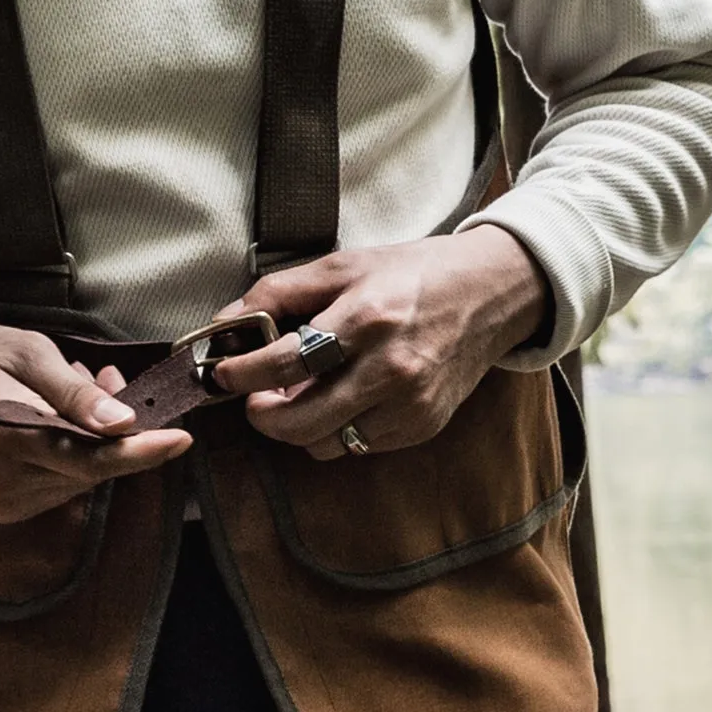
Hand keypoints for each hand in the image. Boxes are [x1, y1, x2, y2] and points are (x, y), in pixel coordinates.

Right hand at [0, 324, 191, 522]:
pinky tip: (59, 422)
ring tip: (73, 394)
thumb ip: (76, 393)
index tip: (180, 438)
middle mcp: (0, 481)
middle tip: (109, 380)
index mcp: (0, 435)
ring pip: (81, 478)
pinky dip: (75, 454)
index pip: (86, 456)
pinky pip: (63, 483)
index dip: (138, 452)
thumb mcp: (26, 353)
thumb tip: (125, 425)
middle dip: (117, 432)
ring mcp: (0, 501)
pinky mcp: (4, 508)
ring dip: (95, 442)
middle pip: (90, 470)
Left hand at [208, 224, 548, 460]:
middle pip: (302, 422)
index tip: (221, 374)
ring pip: (326, 444)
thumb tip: (226, 319)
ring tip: (296, 397)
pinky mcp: (423, 426)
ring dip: (298, 427)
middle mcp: (391, 368)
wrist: (490, 293)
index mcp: (367, 318)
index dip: (243, 374)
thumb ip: (280, 291)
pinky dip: (337, 430)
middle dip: (263, 416)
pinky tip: (339, 399)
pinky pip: (359, 446)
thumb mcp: (343, 265)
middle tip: (253, 398)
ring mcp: (411, 404)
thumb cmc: (411, 274)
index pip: (286, 363)